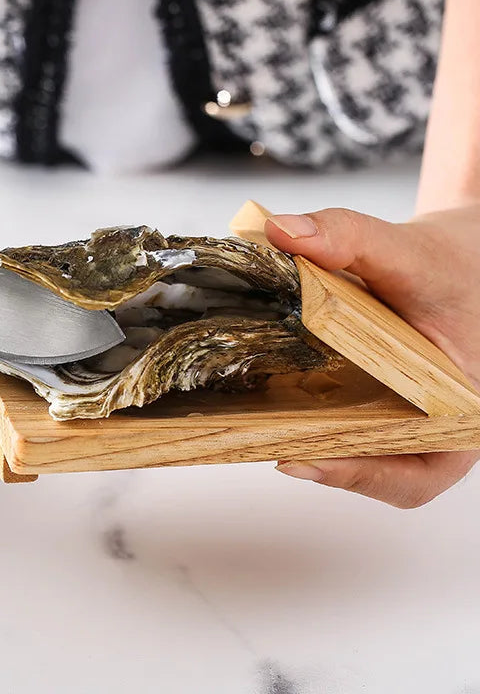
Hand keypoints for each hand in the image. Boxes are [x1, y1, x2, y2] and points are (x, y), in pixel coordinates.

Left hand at [265, 206, 479, 507]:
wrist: (458, 259)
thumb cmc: (449, 267)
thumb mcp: (409, 251)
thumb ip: (350, 236)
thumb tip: (282, 232)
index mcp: (462, 414)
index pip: (415, 474)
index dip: (360, 477)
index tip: (299, 460)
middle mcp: (431, 427)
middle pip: (371, 467)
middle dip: (316, 456)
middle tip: (258, 440)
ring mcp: (398, 416)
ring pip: (349, 445)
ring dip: (304, 435)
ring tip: (251, 420)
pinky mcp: (371, 399)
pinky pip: (338, 417)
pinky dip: (304, 409)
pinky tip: (264, 389)